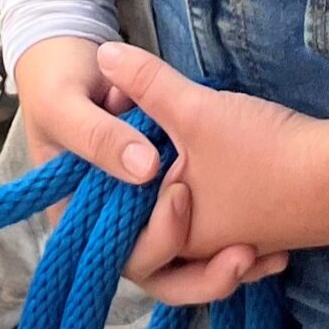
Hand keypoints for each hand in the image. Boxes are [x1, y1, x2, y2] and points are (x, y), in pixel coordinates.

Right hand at [12, 39, 287, 305]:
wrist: (65, 55)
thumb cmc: (56, 80)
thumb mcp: (69, 104)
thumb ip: (101, 135)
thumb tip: (145, 168)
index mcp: (75, 210)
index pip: (117, 253)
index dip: (157, 242)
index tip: (182, 195)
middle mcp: (109, 220)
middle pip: (157, 268)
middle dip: (201, 274)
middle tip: (241, 252)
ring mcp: (138, 209)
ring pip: (182, 264)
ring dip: (220, 270)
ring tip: (261, 257)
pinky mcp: (163, 194)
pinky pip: (199, 239)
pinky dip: (229, 248)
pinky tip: (272, 249)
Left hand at [96, 41, 328, 260]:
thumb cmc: (268, 155)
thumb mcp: (196, 110)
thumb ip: (147, 84)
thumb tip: (102, 54)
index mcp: (181, 237)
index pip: (123, 229)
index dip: (111, 183)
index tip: (118, 132)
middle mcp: (209, 252)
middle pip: (157, 234)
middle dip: (144, 192)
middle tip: (140, 150)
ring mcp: (244, 243)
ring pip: (196, 227)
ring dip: (184, 197)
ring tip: (174, 159)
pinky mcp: (271, 227)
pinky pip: (229, 222)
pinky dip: (219, 197)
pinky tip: (220, 169)